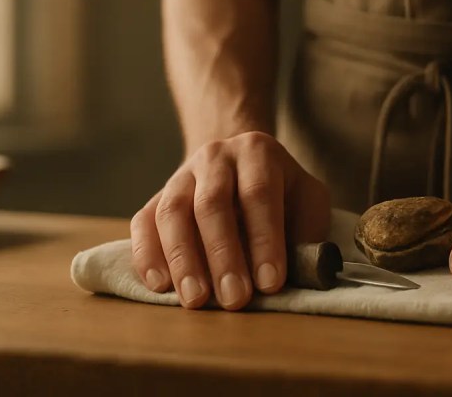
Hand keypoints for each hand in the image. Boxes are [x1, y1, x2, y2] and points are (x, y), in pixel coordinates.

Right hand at [131, 131, 330, 309]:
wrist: (237, 165)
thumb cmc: (280, 192)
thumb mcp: (307, 197)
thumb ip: (308, 228)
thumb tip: (302, 270)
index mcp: (257, 152)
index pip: (259, 194)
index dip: (265, 240)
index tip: (270, 283)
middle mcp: (215, 157)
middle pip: (212, 204)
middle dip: (224, 255)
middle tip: (235, 299)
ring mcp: (180, 176)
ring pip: (173, 213)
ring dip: (183, 260)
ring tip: (196, 299)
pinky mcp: (155, 199)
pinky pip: (143, 223)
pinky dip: (147, 254)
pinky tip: (159, 285)